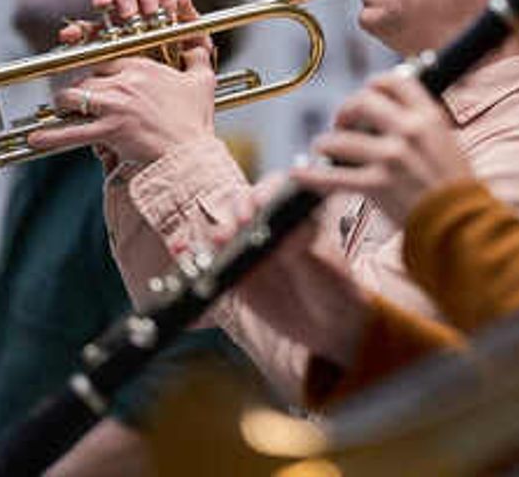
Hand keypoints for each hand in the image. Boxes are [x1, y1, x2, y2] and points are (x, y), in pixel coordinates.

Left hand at [31, 0, 219, 167]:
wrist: (191, 155)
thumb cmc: (196, 120)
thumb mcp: (202, 79)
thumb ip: (196, 47)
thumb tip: (190, 3)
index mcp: (142, 66)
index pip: (104, 58)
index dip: (94, 69)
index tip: (90, 77)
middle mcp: (125, 81)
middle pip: (84, 76)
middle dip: (77, 87)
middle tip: (73, 99)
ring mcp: (115, 105)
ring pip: (72, 96)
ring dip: (63, 105)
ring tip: (60, 112)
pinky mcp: (109, 130)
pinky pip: (71, 131)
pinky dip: (50, 136)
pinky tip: (36, 139)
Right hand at [206, 177, 370, 366]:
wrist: (330, 327)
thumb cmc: (335, 288)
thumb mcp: (324, 266)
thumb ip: (304, 249)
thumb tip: (289, 233)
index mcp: (295, 215)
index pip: (273, 191)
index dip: (261, 194)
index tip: (256, 208)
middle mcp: (269, 227)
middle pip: (241, 207)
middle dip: (232, 214)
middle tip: (232, 231)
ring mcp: (250, 250)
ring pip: (222, 233)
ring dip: (211, 235)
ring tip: (209, 243)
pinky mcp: (237, 277)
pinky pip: (212, 265)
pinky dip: (195, 258)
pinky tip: (183, 252)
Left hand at [297, 70, 471, 223]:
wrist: (462, 224)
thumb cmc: (455, 187)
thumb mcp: (447, 141)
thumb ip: (420, 124)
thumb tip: (391, 112)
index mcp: (428, 116)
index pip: (395, 80)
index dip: (374, 84)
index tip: (366, 93)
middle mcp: (408, 131)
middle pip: (361, 101)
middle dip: (345, 110)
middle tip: (341, 123)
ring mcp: (390, 157)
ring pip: (340, 139)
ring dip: (326, 143)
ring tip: (324, 149)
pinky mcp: (376, 185)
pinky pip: (332, 178)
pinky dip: (311, 176)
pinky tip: (300, 174)